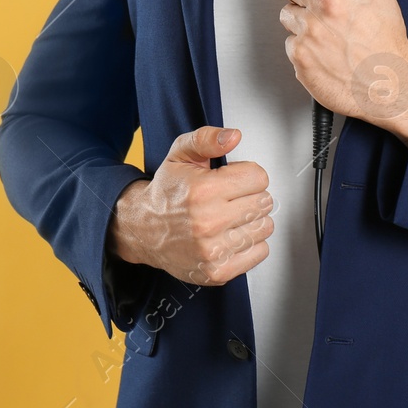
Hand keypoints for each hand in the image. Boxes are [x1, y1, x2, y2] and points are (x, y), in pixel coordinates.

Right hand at [107, 126, 274, 286]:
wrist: (142, 229)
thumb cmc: (166, 192)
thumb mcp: (181, 154)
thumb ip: (207, 139)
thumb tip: (233, 136)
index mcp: (203, 190)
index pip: (259, 177)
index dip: (248, 174)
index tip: (235, 179)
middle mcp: (208, 222)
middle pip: (264, 202)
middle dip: (251, 196)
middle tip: (231, 198)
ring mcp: (213, 250)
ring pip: (265, 228)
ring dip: (252, 221)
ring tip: (231, 217)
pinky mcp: (217, 271)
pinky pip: (259, 253)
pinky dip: (250, 244)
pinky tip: (231, 236)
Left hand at [277, 0, 407, 143]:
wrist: (390, 84)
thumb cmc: (386, 39)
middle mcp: (325, 4)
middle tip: (322, 4)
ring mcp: (310, 30)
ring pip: (286, 12)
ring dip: (302, 20)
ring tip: (328, 30)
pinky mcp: (299, 55)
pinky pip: (289, 41)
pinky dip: (303, 46)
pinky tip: (324, 48)